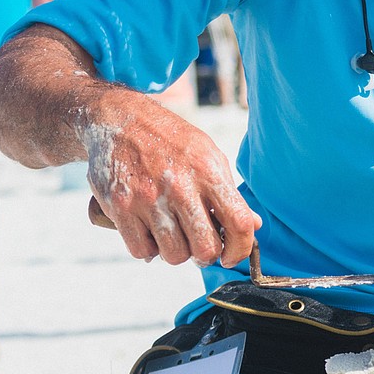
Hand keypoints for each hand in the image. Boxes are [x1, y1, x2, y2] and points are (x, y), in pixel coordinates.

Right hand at [81, 94, 258, 267]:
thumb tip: (253, 225)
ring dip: (176, 252)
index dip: (241, 248)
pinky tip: (150, 231)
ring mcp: (148, 198)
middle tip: (199, 245)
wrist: (120, 118)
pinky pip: (141, 250)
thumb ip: (228, 192)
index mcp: (207, 171)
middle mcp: (179, 185)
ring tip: (173, 233)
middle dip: (205, 255)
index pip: (238, 222)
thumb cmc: (170, 139)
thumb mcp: (207, 155)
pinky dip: (148, 248)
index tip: (233, 255)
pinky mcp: (120, 206)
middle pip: (205, 248)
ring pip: (173, 255)